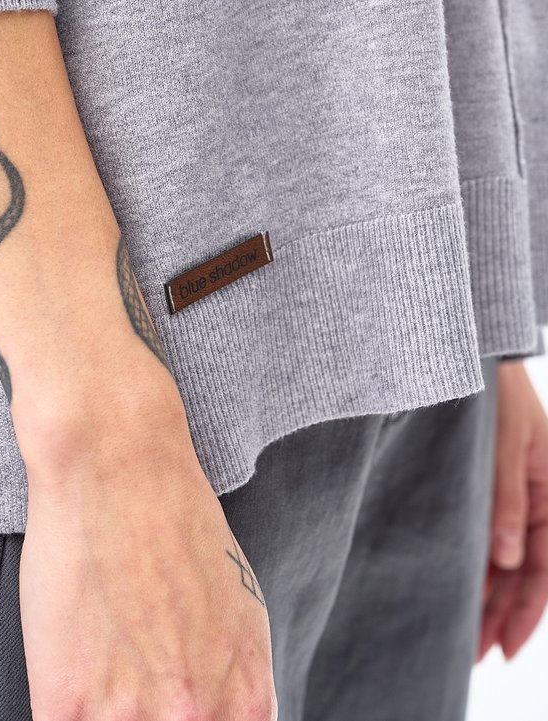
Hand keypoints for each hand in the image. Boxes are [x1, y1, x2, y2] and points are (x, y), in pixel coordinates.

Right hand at [18, 369, 276, 720]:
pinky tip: (64, 681)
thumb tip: (219, 717)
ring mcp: (129, 717)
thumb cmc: (176, 522)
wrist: (116, 462)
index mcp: (245, 699)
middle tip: (127, 692)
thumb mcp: (239, 612)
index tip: (160, 708)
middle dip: (143, 720)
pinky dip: (63, 712)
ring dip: (102, 714)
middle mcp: (194, 717)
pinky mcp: (65, 701)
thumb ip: (233, 684)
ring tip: (96, 677)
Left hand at [477, 360, 547, 661]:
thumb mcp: (504, 445)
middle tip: (476, 653)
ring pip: (506, 558)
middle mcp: (536, 497)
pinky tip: (464, 589)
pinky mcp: (486, 484)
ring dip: (490, 596)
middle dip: (504, 614)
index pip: (546, 567)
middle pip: (525, 571)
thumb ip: (508, 500)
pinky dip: (478, 565)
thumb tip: (508, 559)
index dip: (528, 611)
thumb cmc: (495, 390)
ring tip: (467, 636)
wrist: (469, 350)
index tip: (505, 648)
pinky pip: (488, 535)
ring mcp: (511, 493)